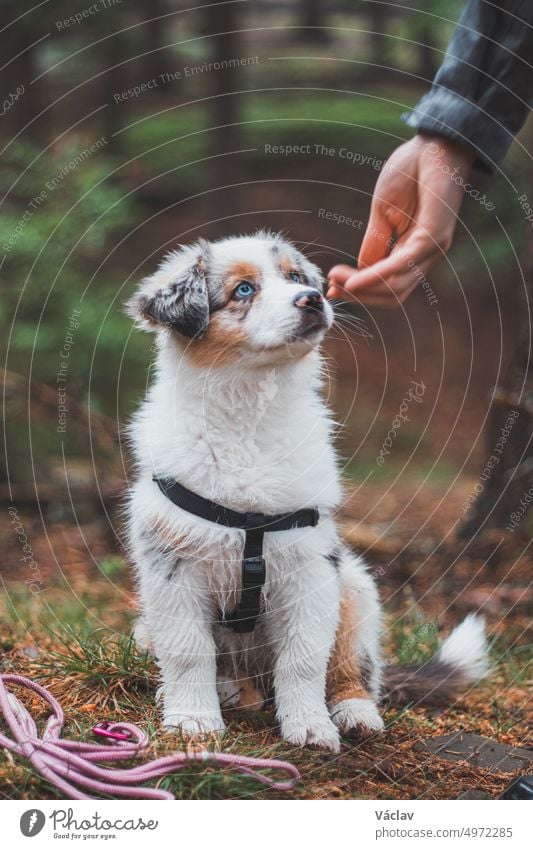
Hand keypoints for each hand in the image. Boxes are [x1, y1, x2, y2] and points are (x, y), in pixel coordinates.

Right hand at [326, 134, 474, 306]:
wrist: (434, 143)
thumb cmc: (411, 173)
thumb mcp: (383, 214)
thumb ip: (373, 244)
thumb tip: (357, 273)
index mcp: (412, 252)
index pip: (386, 285)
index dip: (358, 291)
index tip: (331, 288)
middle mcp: (424, 257)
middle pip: (391, 295)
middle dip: (359, 295)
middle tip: (332, 287)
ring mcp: (432, 249)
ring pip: (395, 288)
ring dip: (363, 289)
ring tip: (338, 280)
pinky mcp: (434, 237)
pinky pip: (400, 267)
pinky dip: (375, 277)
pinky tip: (354, 280)